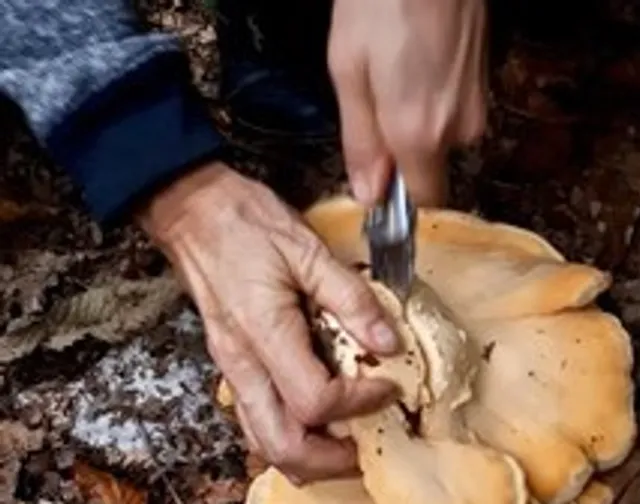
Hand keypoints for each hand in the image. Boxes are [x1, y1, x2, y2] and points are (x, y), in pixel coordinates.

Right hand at [137, 161, 399, 483]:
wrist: (192, 210)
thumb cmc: (242, 223)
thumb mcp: (306, 249)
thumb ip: (350, 297)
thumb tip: (387, 340)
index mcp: (263, 333)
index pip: (313, 400)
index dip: (358, 402)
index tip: (387, 385)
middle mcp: (242, 362)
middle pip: (280, 445)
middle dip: (329, 459)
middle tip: (368, 444)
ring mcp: (232, 367)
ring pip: (262, 441)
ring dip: (307, 455)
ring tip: (345, 441)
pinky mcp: (232, 363)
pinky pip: (255, 419)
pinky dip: (288, 433)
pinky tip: (315, 417)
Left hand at [327, 0, 487, 206]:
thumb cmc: (380, 4)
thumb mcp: (348, 71)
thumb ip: (360, 142)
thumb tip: (369, 195)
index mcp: (419, 134)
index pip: (422, 201)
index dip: (398, 198)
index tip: (376, 183)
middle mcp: (458, 128)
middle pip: (429, 165)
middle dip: (400, 147)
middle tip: (373, 97)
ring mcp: (477, 103)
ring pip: (440, 134)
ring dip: (415, 117)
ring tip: (394, 68)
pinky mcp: (485, 81)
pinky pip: (453, 108)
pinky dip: (431, 95)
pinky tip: (415, 57)